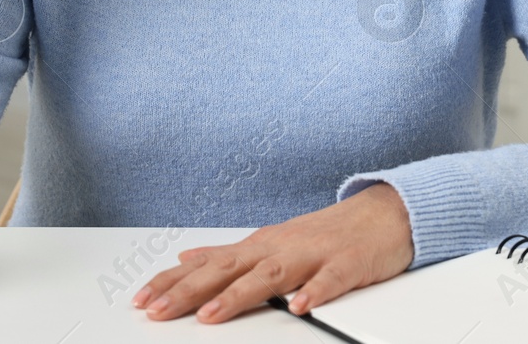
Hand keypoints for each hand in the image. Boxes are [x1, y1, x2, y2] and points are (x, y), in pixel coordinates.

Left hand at [134, 182, 413, 323]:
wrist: (386, 213)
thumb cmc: (327, 234)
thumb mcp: (270, 241)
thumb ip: (229, 254)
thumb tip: (187, 256)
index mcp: (260, 246)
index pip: (207, 264)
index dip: (172, 281)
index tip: (141, 298)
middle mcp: (279, 247)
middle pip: (228, 269)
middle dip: (189, 291)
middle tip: (158, 310)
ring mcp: (313, 254)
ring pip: (270, 274)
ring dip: (238, 295)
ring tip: (211, 314)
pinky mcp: (347, 264)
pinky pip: (330, 280)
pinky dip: (315, 292)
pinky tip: (300, 306)